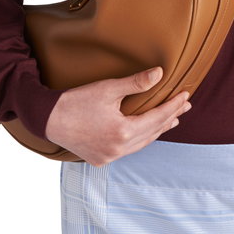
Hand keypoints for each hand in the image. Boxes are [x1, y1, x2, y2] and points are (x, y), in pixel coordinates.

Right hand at [44, 66, 191, 164]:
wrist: (47, 119)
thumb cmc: (76, 101)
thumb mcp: (108, 89)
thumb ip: (136, 83)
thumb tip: (160, 74)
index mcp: (123, 132)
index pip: (157, 118)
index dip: (173, 106)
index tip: (186, 96)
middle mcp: (118, 149)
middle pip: (152, 132)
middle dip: (169, 118)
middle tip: (184, 107)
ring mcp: (109, 157)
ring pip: (141, 144)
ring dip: (156, 131)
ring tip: (171, 121)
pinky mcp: (100, 159)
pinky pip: (127, 150)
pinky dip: (139, 140)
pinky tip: (143, 133)